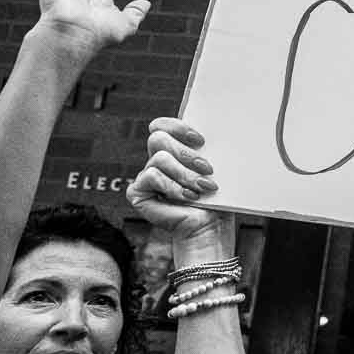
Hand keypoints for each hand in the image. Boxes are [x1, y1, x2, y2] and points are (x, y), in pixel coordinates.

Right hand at [129, 118, 231, 248]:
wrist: (210, 227)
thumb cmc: (215, 200)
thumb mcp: (215, 169)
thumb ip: (208, 149)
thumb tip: (216, 130)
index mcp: (173, 151)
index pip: (162, 126)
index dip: (177, 127)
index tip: (200, 140)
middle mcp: (156, 161)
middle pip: (158, 138)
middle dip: (186, 152)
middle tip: (207, 168)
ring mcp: (145, 176)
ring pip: (160, 158)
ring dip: (185, 174)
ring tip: (203, 187)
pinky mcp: (137, 192)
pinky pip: (152, 176)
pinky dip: (173, 186)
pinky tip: (188, 197)